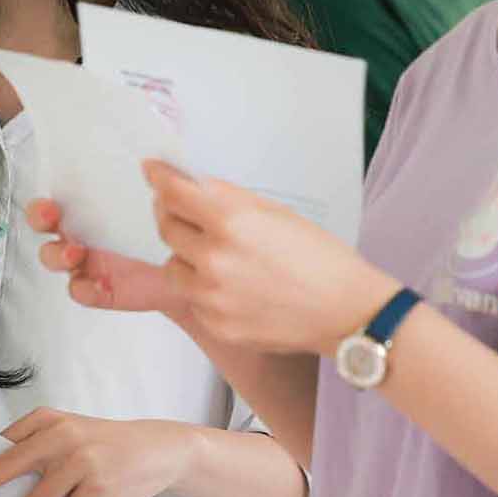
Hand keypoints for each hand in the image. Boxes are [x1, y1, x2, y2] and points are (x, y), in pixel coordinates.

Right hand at [23, 197, 184, 316]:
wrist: (199, 268)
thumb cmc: (185, 228)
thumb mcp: (183, 198)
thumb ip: (171, 181)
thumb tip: (155, 165)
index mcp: (99, 203)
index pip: (61, 192)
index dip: (49, 195)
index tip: (55, 198)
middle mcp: (88, 229)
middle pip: (45, 223)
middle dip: (39, 218)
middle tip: (51, 215)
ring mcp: (92, 261)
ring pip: (54, 257)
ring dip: (57, 254)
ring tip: (76, 252)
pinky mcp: (104, 288)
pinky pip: (81, 290)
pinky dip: (85, 288)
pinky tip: (102, 283)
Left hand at [145, 160, 392, 354]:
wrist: (346, 312)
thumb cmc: (320, 259)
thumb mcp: (277, 213)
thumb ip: (231, 199)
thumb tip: (197, 185)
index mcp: (231, 222)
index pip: (174, 193)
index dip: (159, 178)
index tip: (151, 171)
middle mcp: (214, 259)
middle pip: (166, 228)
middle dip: (169, 214)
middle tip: (179, 210)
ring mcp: (212, 297)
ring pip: (173, 266)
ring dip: (185, 255)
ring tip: (215, 255)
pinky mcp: (216, 325)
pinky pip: (193, 298)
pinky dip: (203, 288)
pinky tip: (233, 286)